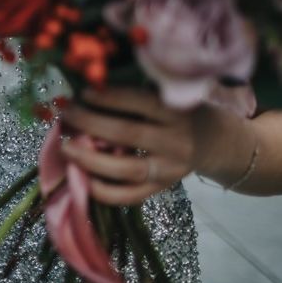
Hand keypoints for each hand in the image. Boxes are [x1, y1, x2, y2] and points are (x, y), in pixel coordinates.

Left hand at [59, 87, 224, 204]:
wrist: (216, 141)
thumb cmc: (179, 109)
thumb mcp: (168, 93)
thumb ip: (136, 93)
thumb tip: (88, 87)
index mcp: (175, 110)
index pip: (139, 102)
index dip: (109, 97)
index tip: (82, 91)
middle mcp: (175, 141)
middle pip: (127, 134)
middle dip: (91, 124)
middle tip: (65, 115)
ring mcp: (169, 169)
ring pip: (127, 169)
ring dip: (91, 159)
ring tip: (65, 147)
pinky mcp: (163, 188)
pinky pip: (131, 195)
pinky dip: (104, 191)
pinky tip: (82, 179)